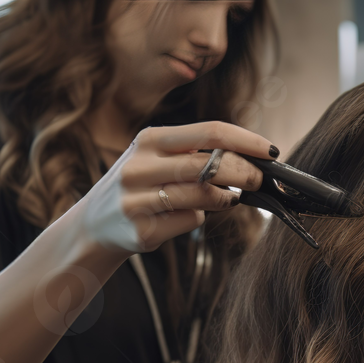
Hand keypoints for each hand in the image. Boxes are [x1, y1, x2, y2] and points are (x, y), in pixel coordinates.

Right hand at [77, 121, 274, 252]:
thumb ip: (195, 154)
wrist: (93, 225)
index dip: (246, 141)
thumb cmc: (139, 185)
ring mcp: (138, 200)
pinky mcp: (143, 230)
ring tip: (227, 198)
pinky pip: (190, 221)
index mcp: (149, 139)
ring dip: (225, 199)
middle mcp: (140, 166)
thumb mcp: (156, 158)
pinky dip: (197, 218)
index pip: (209, 132)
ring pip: (203, 196)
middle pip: (210, 165)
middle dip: (245, 173)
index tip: (270, 151)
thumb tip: (249, 158)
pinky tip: (187, 215)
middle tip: (259, 180)